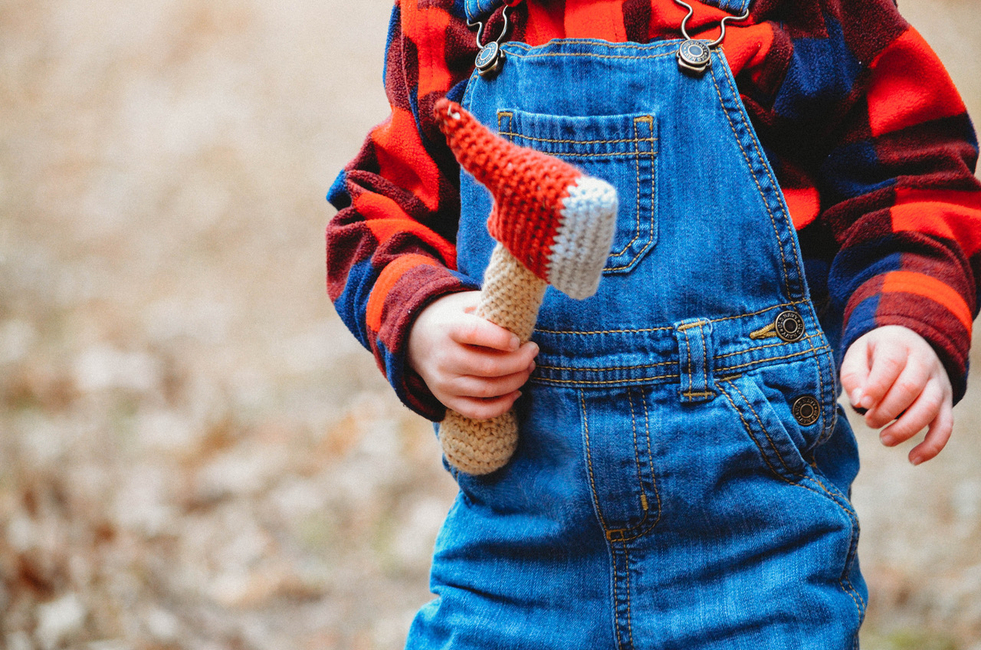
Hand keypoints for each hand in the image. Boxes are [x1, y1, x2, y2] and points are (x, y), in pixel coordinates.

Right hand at [407, 291, 538, 420]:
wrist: (414, 338)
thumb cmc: (450, 317)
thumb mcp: (465, 302)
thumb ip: (490, 306)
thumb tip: (522, 314)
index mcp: (448, 328)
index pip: (475, 333)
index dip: (502, 339)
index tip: (519, 339)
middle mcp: (444, 357)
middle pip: (489, 367)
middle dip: (520, 361)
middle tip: (533, 351)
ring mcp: (444, 382)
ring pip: (488, 390)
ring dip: (516, 381)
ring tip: (528, 368)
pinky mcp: (447, 399)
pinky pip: (478, 411)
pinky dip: (501, 406)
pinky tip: (516, 393)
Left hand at [840, 325, 952, 464]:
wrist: (907, 346)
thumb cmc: (875, 355)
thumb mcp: (858, 354)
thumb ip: (853, 375)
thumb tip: (860, 400)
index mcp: (898, 344)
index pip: (892, 363)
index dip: (877, 385)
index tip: (862, 403)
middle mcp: (924, 361)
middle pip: (911, 387)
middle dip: (887, 410)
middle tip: (869, 421)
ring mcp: (937, 383)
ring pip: (929, 408)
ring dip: (906, 428)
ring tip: (884, 439)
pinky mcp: (945, 403)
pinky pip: (945, 426)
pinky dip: (932, 446)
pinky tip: (913, 459)